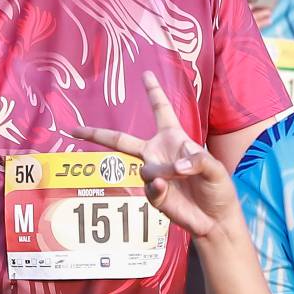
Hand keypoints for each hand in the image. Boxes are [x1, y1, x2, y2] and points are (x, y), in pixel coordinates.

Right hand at [69, 81, 240, 238]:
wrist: (216, 219)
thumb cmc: (218, 189)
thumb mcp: (215, 168)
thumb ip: (198, 161)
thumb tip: (175, 167)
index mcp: (174, 139)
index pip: (161, 110)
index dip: (154, 92)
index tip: (146, 74)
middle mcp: (158, 153)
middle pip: (121, 140)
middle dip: (97, 134)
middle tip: (75, 129)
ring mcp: (153, 175)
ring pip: (145, 168)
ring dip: (163, 171)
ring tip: (179, 176)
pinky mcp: (154, 195)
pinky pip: (149, 187)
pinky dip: (157, 188)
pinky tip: (165, 187)